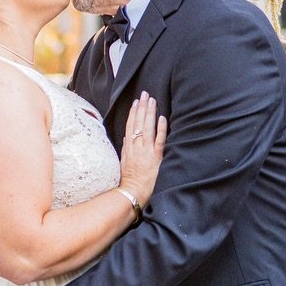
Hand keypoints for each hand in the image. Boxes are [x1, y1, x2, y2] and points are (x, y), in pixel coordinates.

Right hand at [117, 92, 167, 206]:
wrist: (133, 192)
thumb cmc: (129, 179)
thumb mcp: (124, 162)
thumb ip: (126, 148)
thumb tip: (126, 137)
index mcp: (129, 147)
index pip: (131, 125)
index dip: (134, 112)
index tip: (136, 101)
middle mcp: (136, 146)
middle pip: (139, 122)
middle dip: (142, 107)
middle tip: (146, 94)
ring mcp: (146, 151)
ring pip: (148, 128)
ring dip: (150, 113)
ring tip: (152, 100)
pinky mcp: (156, 157)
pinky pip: (159, 141)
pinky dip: (160, 129)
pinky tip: (162, 118)